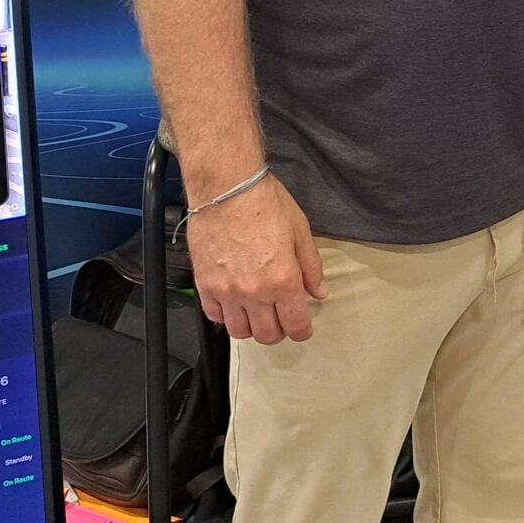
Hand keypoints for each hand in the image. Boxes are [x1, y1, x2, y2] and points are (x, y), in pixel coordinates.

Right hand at [185, 174, 326, 344]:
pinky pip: (214, 316)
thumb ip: (311, 267)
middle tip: (281, 317)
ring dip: (251, 326)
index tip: (302, 328)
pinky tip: (234, 302)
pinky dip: (225, 315)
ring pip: (239, 331)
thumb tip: (319, 291)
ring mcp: (227, 291)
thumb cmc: (264, 202)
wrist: (226, 187)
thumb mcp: (300, 230)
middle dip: (279, 331)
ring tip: (257, 312)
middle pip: (267, 335)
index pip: (295, 325)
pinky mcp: (205, 284)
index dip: (302, 331)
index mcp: (283, 279)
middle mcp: (254, 292)